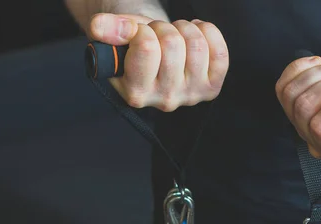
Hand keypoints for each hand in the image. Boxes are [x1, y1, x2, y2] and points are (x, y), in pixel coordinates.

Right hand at [89, 13, 228, 111]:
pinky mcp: (211, 89)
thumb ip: (107, 30)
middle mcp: (164, 100)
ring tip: (174, 35)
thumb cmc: (133, 45)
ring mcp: (190, 96)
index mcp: (136, 92)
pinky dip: (209, 34)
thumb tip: (99, 26)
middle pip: (173, 44)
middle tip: (157, 35)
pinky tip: (196, 34)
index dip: (144, 29)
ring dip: (185, 29)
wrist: (155, 55)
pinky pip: (220, 54)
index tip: (139, 33)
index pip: (147, 47)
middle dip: (164, 28)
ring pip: (197, 46)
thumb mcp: (116, 36)